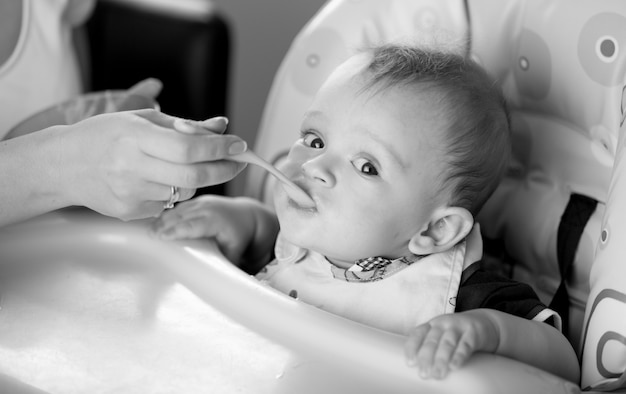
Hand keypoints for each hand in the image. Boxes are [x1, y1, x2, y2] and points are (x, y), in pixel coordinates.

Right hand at [59, 109, 247, 220]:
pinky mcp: (131, 212)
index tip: (240, 145)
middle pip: (193, 176)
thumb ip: (184, 125)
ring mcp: (131, 194)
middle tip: (238, 161)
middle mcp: (131, 168)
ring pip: (184, 191)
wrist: (64, 166)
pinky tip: (158, 179)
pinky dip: (175, 191)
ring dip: (198, 179)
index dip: (219, 148)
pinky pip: (168, 203)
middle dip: (224, 169)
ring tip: (186, 165)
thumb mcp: (142, 119)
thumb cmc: (104, 136)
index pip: (188, 148)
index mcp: (134, 137)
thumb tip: (222, 126)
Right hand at [152, 195, 277, 264]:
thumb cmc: (239, 236)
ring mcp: (200, 202)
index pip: (193, 225)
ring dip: (162, 220)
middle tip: (148, 237)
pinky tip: (155, 225)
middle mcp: (207, 208)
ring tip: (148, 232)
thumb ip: (224, 263)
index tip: (161, 236)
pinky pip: (178, 208)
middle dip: (164, 225)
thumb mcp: (234, 251)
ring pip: (177, 211)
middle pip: (181, 216)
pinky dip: (166, 216)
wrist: (246, 215)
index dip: (177, 230)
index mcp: (216, 220)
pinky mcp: (195, 201)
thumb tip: (214, 281)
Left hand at [404, 310, 498, 378]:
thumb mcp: (442, 335)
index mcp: (432, 325)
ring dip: (441, 359)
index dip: (412, 347)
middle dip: (426, 358)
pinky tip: (454, 366)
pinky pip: (465, 345)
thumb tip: (419, 369)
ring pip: (447, 343)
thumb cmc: (457, 334)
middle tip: (423, 374)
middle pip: (432, 340)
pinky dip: (459, 355)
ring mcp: (458, 327)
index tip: (410, 362)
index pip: (418, 333)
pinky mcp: (473, 333)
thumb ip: (431, 347)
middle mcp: (443, 324)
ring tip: (437, 374)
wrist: (485, 323)